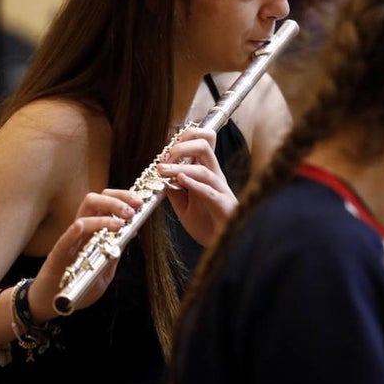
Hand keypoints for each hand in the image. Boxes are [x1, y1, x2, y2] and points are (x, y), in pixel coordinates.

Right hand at [28, 188, 143, 321]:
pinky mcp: (57, 257)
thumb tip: (132, 232)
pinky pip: (64, 241)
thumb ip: (115, 252)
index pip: (106, 204)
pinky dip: (72, 232)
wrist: (51, 303)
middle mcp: (80, 232)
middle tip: (132, 210)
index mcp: (92, 231)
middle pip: (95, 201)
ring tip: (119, 224)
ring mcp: (68, 242)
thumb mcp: (104, 270)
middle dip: (116, 200)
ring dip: (103, 216)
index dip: (123, 198)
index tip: (140, 202)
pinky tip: (81, 227)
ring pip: (83, 216)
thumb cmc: (78, 285)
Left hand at [157, 125, 236, 245]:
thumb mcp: (184, 206)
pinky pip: (208, 190)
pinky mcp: (222, 205)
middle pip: (205, 144)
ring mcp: (220, 189)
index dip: (184, 137)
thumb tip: (161, 177)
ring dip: (180, 166)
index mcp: (207, 173)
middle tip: (164, 155)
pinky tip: (180, 179)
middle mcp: (215, 176)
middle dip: (182, 144)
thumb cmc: (207, 224)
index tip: (165, 148)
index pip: (201, 142)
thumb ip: (175, 190)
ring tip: (162, 169)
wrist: (223, 246)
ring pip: (204, 168)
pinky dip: (193, 183)